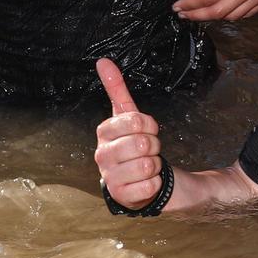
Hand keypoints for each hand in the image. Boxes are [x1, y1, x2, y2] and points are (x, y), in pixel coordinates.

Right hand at [93, 58, 166, 209]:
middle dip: (154, 147)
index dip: (150, 125)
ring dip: (155, 166)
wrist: (136, 179)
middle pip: (143, 144)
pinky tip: (145, 183)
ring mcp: (109, 177)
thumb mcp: (127, 116)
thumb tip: (103, 61)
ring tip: (146, 167)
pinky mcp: (120, 196)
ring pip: (148, 165)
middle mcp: (102, 155)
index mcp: (104, 132)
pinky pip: (149, 186)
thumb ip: (116, 89)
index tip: (148, 130)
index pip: (136, 120)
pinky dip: (154, 184)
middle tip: (148, 150)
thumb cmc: (133, 144)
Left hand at [174, 0, 257, 21]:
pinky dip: (232, 16)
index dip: (191, 4)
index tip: (177, 5)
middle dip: (196, 15)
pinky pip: (248, 13)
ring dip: (213, 17)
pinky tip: (223, 10)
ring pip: (232, 16)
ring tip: (198, 13)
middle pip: (218, 11)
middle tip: (182, 14)